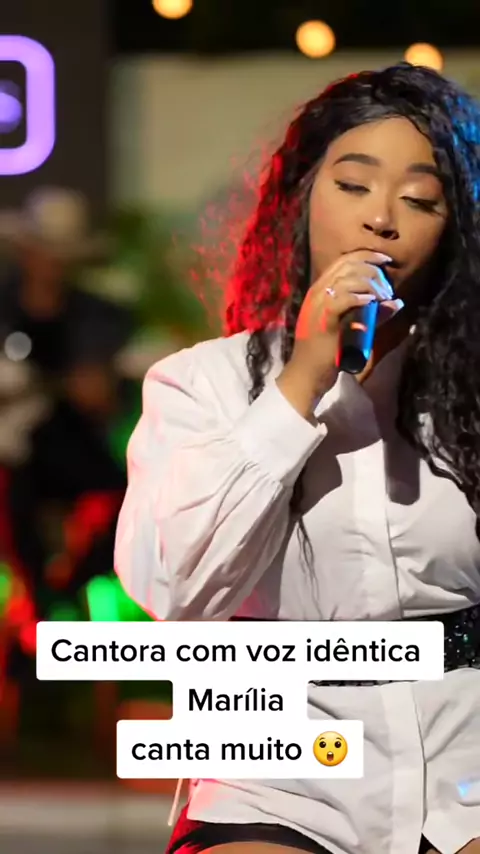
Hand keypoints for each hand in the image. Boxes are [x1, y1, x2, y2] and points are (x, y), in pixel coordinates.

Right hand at [276, 250, 393, 417]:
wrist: (307, 374)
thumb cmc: (328, 353)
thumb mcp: (353, 328)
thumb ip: (374, 315)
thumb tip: (398, 302)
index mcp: (320, 290)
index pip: (343, 261)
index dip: (367, 256)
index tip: (386, 260)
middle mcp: (317, 293)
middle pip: (348, 266)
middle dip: (373, 271)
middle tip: (387, 288)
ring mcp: (317, 305)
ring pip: (346, 279)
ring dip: (370, 284)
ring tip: (383, 297)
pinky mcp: (322, 320)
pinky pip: (341, 299)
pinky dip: (359, 297)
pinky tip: (372, 301)